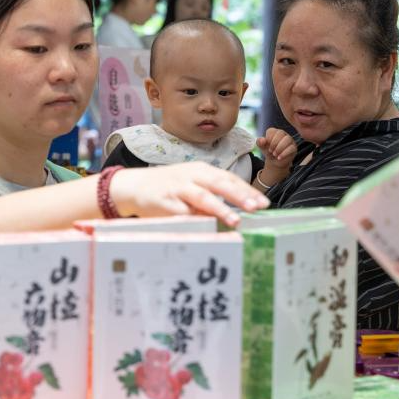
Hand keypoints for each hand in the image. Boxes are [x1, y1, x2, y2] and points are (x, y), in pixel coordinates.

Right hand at [111, 162, 268, 226]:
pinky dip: (195, 219)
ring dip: (220, 209)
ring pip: (202, 197)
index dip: (247, 191)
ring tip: (235, 220)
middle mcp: (191, 176)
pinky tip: (207, 227)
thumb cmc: (169, 186)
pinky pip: (182, 212)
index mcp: (202, 171)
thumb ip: (213, 193)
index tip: (264, 203)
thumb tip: (241, 208)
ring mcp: (177, 188)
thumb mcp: (193, 184)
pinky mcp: (164, 202)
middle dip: (240, 196)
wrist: (134, 186)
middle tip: (257, 207)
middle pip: (220, 184)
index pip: (229, 179)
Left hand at [257, 127, 296, 178]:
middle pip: (280, 133)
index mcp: (275, 132)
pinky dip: (284, 153)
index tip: (266, 146)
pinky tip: (279, 158)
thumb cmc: (269, 151)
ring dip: (279, 148)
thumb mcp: (262, 147)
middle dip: (274, 143)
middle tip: (270, 151)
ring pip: (287, 139)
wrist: (275, 162)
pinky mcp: (294, 148)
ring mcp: (290, 140)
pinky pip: (291, 148)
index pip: (272, 131)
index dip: (268, 139)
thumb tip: (262, 140)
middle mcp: (283, 134)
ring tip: (274, 154)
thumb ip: (259, 142)